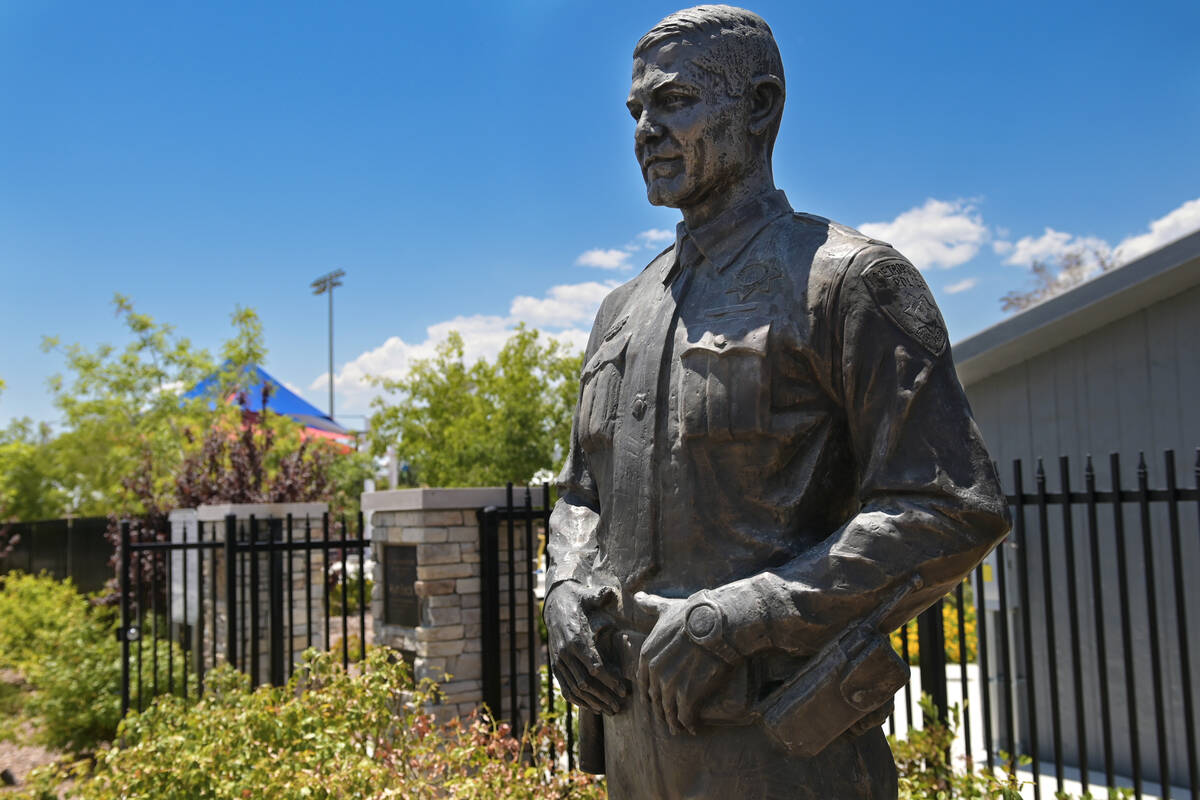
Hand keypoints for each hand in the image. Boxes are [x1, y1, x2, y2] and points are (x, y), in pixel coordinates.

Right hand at [543, 582, 625, 714]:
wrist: (554, 603)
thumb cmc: (578, 599)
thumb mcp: (589, 595)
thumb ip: (600, 596)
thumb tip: (611, 593)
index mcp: (576, 637)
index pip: (594, 666)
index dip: (610, 681)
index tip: (624, 689)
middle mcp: (565, 652)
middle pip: (586, 682)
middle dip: (604, 696)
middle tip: (620, 705)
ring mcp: (558, 660)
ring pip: (575, 689)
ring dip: (593, 702)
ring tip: (610, 710)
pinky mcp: (555, 665)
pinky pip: (565, 688)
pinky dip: (578, 701)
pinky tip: (592, 708)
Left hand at [634, 592, 735, 735]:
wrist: (719, 624)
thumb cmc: (695, 614)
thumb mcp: (667, 609)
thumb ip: (651, 606)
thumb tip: (637, 596)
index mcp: (646, 655)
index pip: (644, 681)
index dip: (651, 691)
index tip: (658, 698)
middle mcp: (654, 672)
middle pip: (655, 698)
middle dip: (661, 709)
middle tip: (668, 718)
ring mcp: (670, 685)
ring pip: (668, 711)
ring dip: (673, 722)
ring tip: (680, 728)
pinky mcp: (688, 696)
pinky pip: (685, 717)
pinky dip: (688, 724)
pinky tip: (694, 728)